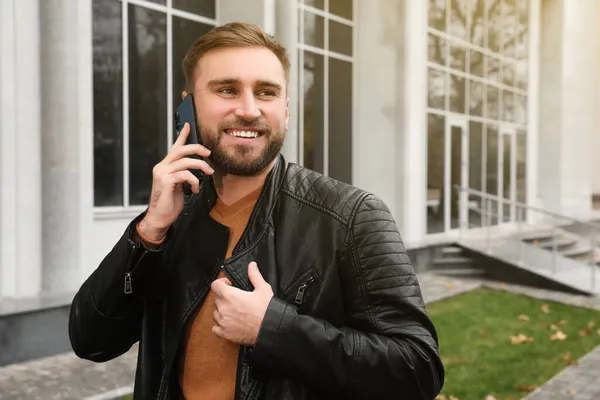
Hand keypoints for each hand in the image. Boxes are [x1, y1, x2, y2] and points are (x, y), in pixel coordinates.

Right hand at [139, 123, 213, 239]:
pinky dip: (194, 180)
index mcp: (165, 166)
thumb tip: (196, 168)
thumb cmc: (169, 203)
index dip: (182, 136)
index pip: (174, 147)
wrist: (160, 217)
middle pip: (181, 150)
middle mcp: (162, 167)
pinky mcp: (166, 181)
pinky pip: (185, 174)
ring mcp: (162, 173)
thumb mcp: (179, 185)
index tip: (188, 125)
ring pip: (186, 161)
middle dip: (197, 148)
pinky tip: (195, 189)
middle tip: (208, 153)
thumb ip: (183, 174)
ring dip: (201, 166)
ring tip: (209, 173)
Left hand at [211, 262, 273, 344]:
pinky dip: (220, 324)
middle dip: (224, 297)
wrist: (270, 328)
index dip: (221, 283)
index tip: (229, 285)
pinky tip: (230, 323)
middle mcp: (223, 308)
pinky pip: (215, 327)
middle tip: (236, 299)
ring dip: (222, 310)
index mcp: (229, 295)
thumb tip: (252, 265)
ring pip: (215, 313)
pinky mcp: (225, 333)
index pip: (215, 285)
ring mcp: (222, 321)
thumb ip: (254, 275)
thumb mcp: (263, 288)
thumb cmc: (266, 309)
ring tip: (234, 311)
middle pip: (216, 299)